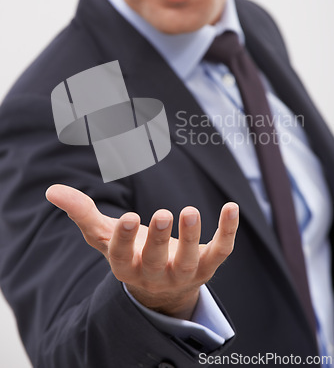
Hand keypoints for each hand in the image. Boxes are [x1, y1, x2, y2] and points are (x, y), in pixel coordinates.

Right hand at [46, 184, 238, 319]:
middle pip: (156, 260)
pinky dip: (227, 232)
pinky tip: (231, 207)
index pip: (122, 257)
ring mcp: (183, 272)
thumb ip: (81, 213)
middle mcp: (155, 274)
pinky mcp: (207, 265)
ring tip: (189, 210)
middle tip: (164, 214)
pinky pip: (220, 251)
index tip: (129, 217)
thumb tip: (51, 190)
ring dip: (191, 237)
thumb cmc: (131, 254)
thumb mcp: (105, 237)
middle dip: (159, 239)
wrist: (163, 286)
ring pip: (188, 260)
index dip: (125, 239)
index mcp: (127, 266)